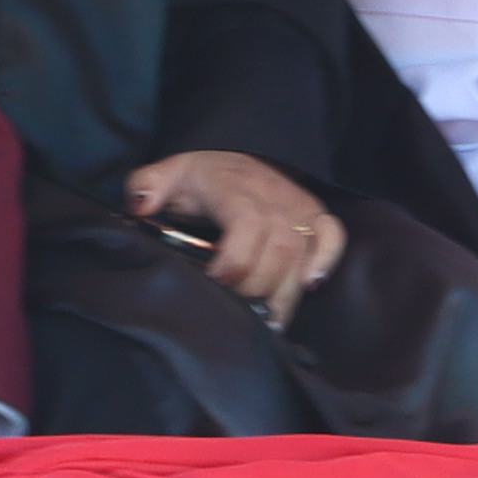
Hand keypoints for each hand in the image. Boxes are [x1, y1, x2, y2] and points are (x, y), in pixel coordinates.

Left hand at [126, 148, 345, 325]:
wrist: (236, 157)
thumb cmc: (202, 176)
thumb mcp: (169, 173)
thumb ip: (147, 185)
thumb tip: (143, 206)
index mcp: (234, 188)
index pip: (247, 224)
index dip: (235, 261)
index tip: (215, 284)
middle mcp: (272, 196)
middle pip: (278, 248)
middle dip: (257, 286)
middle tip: (237, 310)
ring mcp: (297, 206)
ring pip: (302, 252)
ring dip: (285, 291)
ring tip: (266, 320)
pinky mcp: (315, 215)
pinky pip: (333, 236)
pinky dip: (326, 260)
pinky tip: (309, 285)